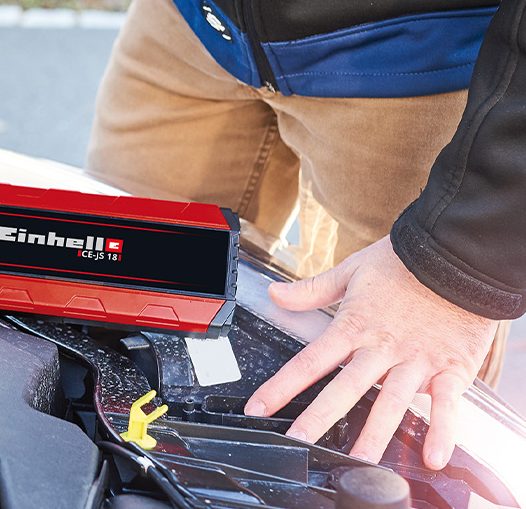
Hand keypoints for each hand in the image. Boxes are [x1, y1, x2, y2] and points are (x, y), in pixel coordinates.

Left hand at [244, 236, 496, 469]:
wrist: (456, 254)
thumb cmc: (403, 262)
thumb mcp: (351, 270)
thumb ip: (312, 289)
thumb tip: (276, 294)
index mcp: (353, 326)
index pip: (309, 361)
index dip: (281, 386)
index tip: (258, 408)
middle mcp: (380, 348)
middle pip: (344, 387)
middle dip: (319, 417)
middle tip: (298, 443)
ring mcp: (415, 360)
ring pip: (391, 401)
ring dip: (375, 433)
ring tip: (360, 460)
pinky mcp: (450, 367)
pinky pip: (446, 403)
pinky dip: (442, 431)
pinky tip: (432, 457)